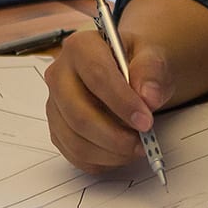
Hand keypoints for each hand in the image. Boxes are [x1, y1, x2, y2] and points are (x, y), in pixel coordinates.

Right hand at [45, 29, 172, 173]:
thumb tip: (148, 97)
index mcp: (81, 47)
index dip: (122, 102)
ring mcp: (55, 104)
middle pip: (78, 113)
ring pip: (74, 138)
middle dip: (114, 135)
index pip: (96, 76)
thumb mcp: (152, 57)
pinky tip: (121, 154)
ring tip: (136, 148)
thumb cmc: (136, 64)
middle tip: (142, 142)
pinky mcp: (58, 128)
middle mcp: (59, 74)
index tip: (145, 121)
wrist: (130, 72)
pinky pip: (73, 153)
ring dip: (109, 152)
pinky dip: (101, 161)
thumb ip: (152, 71)